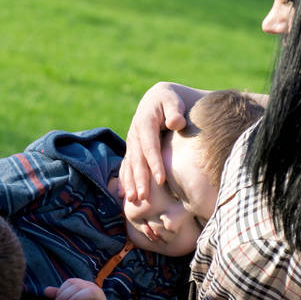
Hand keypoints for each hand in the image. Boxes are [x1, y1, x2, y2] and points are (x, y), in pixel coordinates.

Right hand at [119, 82, 213, 202]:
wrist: (159, 99)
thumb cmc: (171, 102)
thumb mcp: (174, 101)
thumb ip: (175, 111)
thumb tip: (176, 122)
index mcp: (144, 121)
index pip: (150, 145)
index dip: (154, 162)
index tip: (161, 180)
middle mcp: (134, 133)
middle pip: (137, 159)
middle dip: (140, 179)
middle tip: (144, 197)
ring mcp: (131, 143)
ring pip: (129, 165)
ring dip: (130, 183)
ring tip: (132, 199)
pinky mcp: (132, 150)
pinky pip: (126, 167)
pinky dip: (125, 181)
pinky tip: (124, 196)